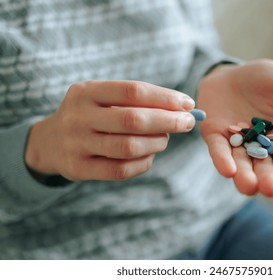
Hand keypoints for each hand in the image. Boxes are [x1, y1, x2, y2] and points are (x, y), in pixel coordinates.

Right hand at [25, 80, 194, 180]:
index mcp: (86, 91)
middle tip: (187, 123)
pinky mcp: (78, 168)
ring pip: (128, 147)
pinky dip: (143, 163)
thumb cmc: (90, 116)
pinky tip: (150, 156)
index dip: (165, 98)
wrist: (49, 142)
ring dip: (157, 143)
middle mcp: (78, 116)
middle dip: (168, 121)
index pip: (133, 91)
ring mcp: (77, 144)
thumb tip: (183, 108)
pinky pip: (120, 170)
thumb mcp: (102, 99)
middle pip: (133, 120)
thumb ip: (136, 101)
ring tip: (164, 139)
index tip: (187, 104)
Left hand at [197, 59, 272, 196]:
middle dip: (267, 180)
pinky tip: (228, 170)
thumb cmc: (266, 80)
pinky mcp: (214, 135)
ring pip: (240, 163)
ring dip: (244, 176)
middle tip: (272, 190)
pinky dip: (222, 159)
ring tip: (249, 186)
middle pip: (263, 167)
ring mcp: (234, 142)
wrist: (234, 70)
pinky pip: (218, 149)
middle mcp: (256, 145)